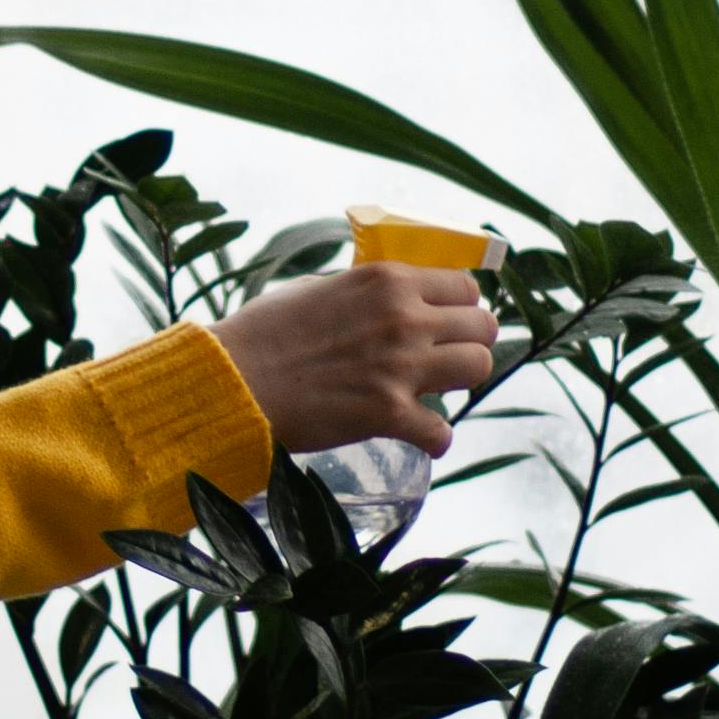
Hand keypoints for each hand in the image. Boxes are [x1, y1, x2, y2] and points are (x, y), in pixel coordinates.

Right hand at [209, 264, 497, 456]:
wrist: (235, 380)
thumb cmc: (264, 332)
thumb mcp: (321, 288)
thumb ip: (366, 294)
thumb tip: (387, 300)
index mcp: (388, 280)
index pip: (465, 287)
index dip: (462, 307)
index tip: (449, 322)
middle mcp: (405, 318)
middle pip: (483, 327)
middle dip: (469, 343)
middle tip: (446, 358)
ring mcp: (401, 366)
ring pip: (478, 369)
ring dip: (460, 383)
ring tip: (434, 390)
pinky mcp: (390, 413)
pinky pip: (443, 431)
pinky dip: (434, 438)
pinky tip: (419, 436)